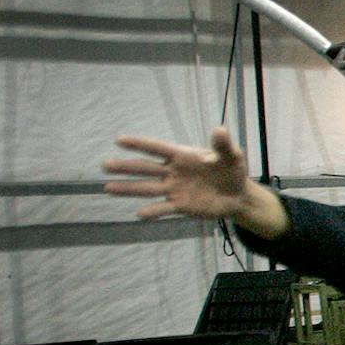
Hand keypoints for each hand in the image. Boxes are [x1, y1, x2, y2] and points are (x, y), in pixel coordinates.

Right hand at [105, 128, 254, 221]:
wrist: (239, 195)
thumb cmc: (232, 170)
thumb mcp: (232, 156)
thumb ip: (223, 145)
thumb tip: (220, 129)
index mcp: (182, 156)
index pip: (157, 148)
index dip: (140, 144)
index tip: (119, 140)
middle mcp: (174, 172)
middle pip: (146, 169)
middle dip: (126, 167)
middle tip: (105, 165)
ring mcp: (175, 189)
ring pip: (148, 188)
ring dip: (128, 188)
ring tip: (108, 188)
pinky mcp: (181, 206)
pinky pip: (164, 209)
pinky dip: (153, 212)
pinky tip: (140, 214)